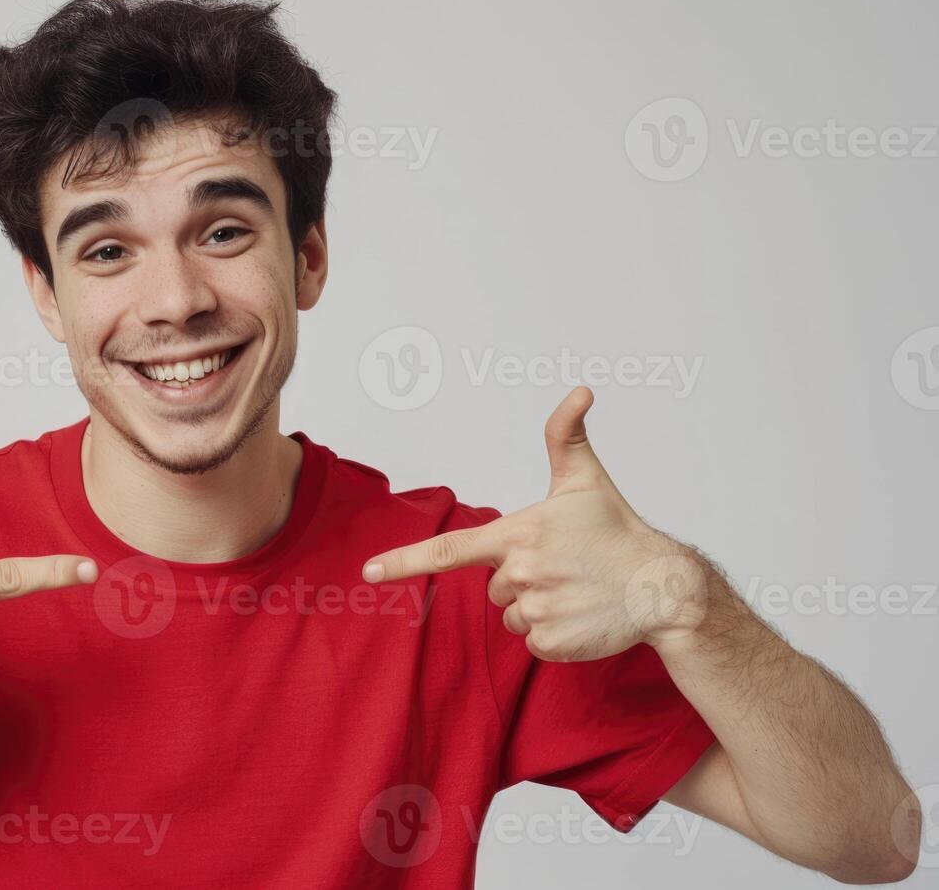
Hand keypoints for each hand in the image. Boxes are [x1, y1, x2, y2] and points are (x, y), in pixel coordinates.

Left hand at [361, 387, 706, 661]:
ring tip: (576, 590)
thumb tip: (579, 390)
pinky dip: (554, 633)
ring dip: (538, 606)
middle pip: (493, 585)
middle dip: (521, 579)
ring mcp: (537, 610)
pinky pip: (533, 642)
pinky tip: (582, 615)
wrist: (664, 587)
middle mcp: (521, 573)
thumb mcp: (586, 479)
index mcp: (518, 534)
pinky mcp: (553, 643)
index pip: (449, 550)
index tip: (368, 573)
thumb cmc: (618, 531)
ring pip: (512, 614)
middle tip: (563, 567)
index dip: (404, 562)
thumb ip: (566, 435)